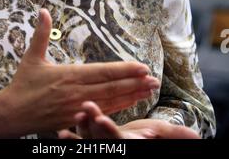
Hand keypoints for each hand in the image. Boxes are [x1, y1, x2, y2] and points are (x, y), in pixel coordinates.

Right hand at [0, 9, 158, 137]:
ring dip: (132, 96)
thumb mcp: (32, 57)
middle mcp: (77, 92)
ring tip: (149, 90)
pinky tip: (131, 103)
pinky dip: (119, 108)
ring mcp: (78, 108)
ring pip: (111, 102)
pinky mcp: (76, 120)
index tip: (143, 67)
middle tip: (155, 80)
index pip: (103, 72)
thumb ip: (41, 33)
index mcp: (69, 75)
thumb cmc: (23, 85)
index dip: (125, 70)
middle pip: (112, 87)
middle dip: (136, 83)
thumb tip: (43, 10)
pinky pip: (102, 113)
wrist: (11, 114)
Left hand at [59, 101, 199, 138]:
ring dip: (81, 128)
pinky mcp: (93, 143)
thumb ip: (173, 135)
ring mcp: (101, 147)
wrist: (139, 143)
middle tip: (85, 108)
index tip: (101, 119)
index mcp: (128, 145)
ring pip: (89, 140)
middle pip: (101, 140)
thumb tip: (196, 136)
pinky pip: (81, 143)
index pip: (117, 140)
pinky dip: (71, 139)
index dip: (109, 130)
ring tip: (76, 114)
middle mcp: (113, 149)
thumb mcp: (163, 136)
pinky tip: (61, 133)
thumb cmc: (150, 138)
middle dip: (92, 126)